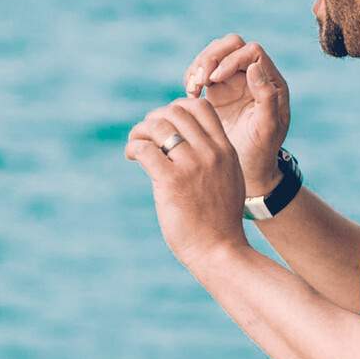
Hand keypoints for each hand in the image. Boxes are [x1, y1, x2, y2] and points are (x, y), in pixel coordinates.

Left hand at [125, 98, 248, 263]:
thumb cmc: (220, 220)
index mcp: (226, 150)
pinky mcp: (172, 181)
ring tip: (135, 144)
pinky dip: (133, 147)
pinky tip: (131, 156)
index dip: (177, 108)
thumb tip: (186, 141)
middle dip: (154, 118)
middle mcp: (211, 153)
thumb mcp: (228, 179)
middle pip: (175, 112)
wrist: (220, 251)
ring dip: (140, 131)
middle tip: (145, 134)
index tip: (165, 123)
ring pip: (158, 126)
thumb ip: (213, 157)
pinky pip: (145, 149)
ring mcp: (192, 166)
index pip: (201, 107)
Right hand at [183, 36, 289, 192]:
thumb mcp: (268, 129)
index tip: (216, 80)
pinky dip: (193, 76)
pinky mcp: (217, 91)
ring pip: (214, 54)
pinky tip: (189, 93)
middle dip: (212, 57)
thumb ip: (266, 97)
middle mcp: (253, 77)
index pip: (251, 52)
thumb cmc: (262, 152)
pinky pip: (202, 71)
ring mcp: (234, 82)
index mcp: (271, 82)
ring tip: (192, 88)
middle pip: (231, 45)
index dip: (231, 59)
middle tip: (201, 79)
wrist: (247, 170)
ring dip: (199, 65)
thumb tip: (254, 67)